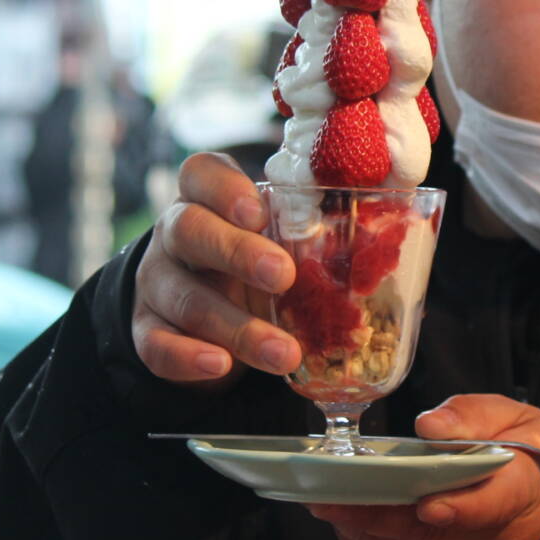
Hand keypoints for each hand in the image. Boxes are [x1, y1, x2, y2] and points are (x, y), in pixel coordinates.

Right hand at [132, 152, 299, 386]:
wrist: (205, 305)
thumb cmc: (256, 254)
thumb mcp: (278, 232)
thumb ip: (313, 222)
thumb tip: (393, 211)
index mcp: (206, 196)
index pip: (200, 173)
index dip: (224, 188)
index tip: (258, 210)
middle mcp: (174, 232)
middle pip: (189, 230)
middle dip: (237, 253)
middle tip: (283, 276)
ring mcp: (156, 282)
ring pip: (184, 298)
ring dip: (237, 327)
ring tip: (284, 353)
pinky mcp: (146, 329)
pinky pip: (156, 344)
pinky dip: (188, 357)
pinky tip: (221, 365)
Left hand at [308, 395, 539, 539]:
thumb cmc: (524, 452)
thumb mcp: (514, 417)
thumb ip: (473, 416)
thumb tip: (429, 426)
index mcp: (520, 490)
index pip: (489, 507)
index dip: (457, 509)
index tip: (427, 506)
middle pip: (428, 535)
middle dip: (373, 515)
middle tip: (326, 496)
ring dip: (360, 532)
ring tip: (327, 505)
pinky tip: (349, 527)